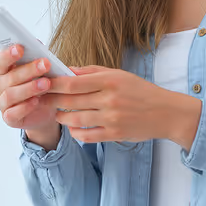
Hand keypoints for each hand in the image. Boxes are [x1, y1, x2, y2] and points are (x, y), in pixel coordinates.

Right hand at [0, 44, 59, 131]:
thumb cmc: (41, 85)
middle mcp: (0, 86)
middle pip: (9, 77)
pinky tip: (36, 101)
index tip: (20, 48)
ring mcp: (2, 103)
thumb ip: (37, 58)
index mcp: (4, 71)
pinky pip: (13, 113)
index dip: (8, 54)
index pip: (0, 61)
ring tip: (46, 84)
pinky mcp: (9, 118)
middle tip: (45, 64)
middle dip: (28, 70)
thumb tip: (38, 45)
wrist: (46, 110)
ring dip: (29, 88)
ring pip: (10, 94)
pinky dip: (25, 107)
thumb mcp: (41, 71)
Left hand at [44, 65, 201, 147]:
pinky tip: (72, 127)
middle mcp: (109, 100)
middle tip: (39, 99)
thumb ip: (91, 72)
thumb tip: (67, 70)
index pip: (72, 82)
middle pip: (70, 101)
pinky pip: (86, 136)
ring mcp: (111, 119)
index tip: (41, 82)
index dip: (53, 83)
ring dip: (61, 117)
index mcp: (109, 81)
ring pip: (75, 120)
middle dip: (51, 100)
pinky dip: (75, 133)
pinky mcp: (114, 135)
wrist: (166, 112)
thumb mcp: (118, 74)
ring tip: (57, 113)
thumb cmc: (140, 90)